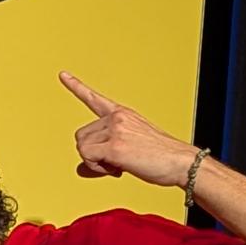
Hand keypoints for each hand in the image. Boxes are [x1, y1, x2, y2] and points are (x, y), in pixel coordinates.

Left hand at [60, 72, 201, 186]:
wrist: (182, 162)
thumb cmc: (161, 157)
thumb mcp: (131, 148)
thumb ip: (104, 153)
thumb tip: (81, 169)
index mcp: (122, 114)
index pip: (95, 99)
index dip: (76, 87)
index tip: (63, 75)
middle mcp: (117, 118)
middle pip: (81, 136)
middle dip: (92, 153)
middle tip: (113, 161)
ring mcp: (116, 130)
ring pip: (82, 147)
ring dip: (95, 162)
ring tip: (117, 164)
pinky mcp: (115, 146)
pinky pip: (87, 157)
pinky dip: (97, 168)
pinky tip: (117, 168)